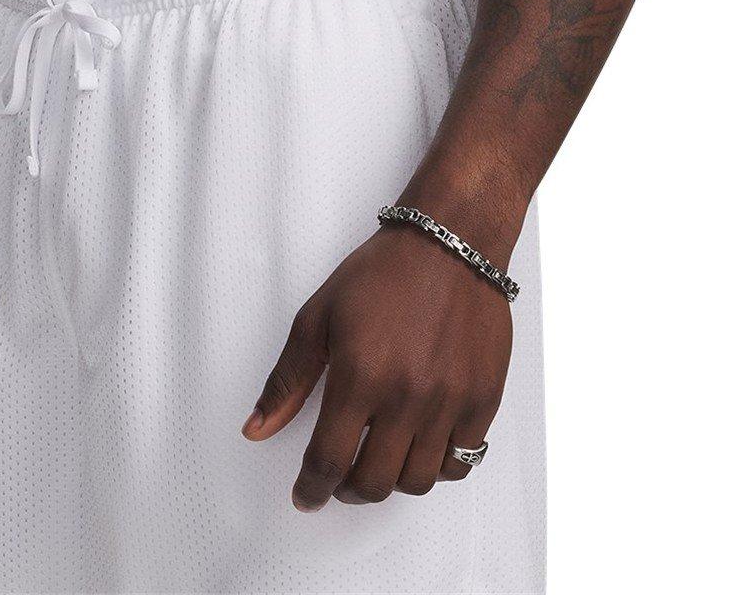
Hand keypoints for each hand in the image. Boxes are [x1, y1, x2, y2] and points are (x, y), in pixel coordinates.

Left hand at [242, 223, 510, 510]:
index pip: (329, 460)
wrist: (450, 244)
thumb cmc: (383, 273)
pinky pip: (460, 463)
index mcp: (360, 375)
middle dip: (347, 491)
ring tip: (378, 462)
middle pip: (373, 482)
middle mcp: (407, 396)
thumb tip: (256, 428)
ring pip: (418, 481)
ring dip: (391, 482)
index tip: (305, 495)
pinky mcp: (482, 399)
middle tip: (339, 480)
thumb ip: (288, 378)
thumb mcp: (319, 316)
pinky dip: (437, 467)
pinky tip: (420, 448)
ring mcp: (449, 401)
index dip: (311, 488)